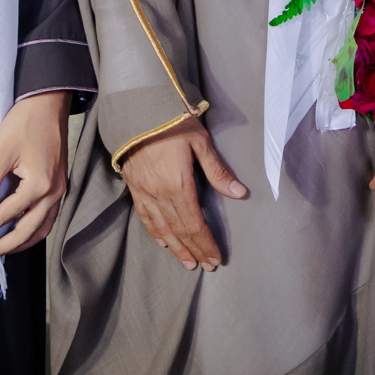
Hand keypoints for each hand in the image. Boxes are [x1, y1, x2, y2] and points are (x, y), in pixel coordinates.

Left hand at [0, 91, 72, 258]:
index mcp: (40, 184)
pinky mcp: (60, 185)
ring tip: (0, 248)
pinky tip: (20, 230)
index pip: (8, 215)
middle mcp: (54, 191)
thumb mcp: (1, 152)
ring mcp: (60, 189)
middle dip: (3, 246)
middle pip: (28, 231)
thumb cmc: (25, 122)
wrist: (48, 103)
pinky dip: (34, 229)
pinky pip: (48, 217)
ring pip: (42, 228)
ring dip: (21, 242)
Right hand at [123, 117, 246, 271]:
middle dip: (194, 250)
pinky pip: (145, 216)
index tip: (216, 258)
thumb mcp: (200, 142)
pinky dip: (155, 232)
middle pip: (179, 230)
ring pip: (161, 228)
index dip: (206, 243)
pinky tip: (163, 242)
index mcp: (178, 184)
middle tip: (206, 266)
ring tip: (188, 263)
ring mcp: (144, 191)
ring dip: (176, 248)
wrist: (137, 109)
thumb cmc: (173, 122)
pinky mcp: (134, 187)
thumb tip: (240, 194)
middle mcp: (159, 193)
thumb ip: (218, 171)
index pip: (194, 224)